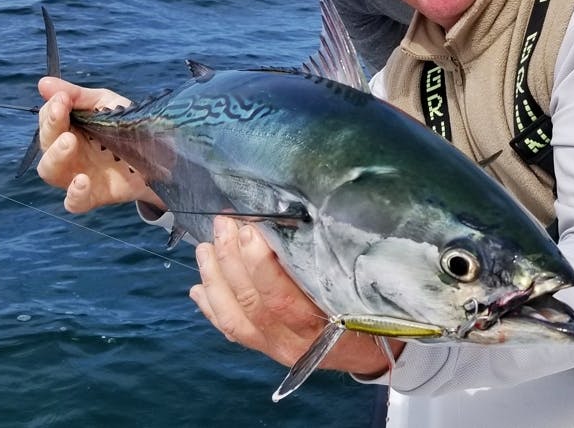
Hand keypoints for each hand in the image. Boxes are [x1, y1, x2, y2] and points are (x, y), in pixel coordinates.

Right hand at [36, 76, 165, 212]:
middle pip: (46, 145)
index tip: (62, 99)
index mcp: (70, 130)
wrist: (165, 155)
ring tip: (68, 142)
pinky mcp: (96, 195)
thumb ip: (78, 96)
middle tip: (61, 114)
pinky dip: (74, 194)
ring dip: (55, 157)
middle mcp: (70, 154)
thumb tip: (43, 83)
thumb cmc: (130, 128)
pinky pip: (74, 203)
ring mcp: (80, 175)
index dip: (51, 110)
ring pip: (51, 172)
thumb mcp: (107, 104)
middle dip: (50, 128)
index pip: (48, 120)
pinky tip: (81, 181)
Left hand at [190, 216, 402, 375]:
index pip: (282, 299)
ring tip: (205, 247)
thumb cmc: (375, 312)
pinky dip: (212, 307)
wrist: (373, 352)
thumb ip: (339, 265)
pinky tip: (198, 286)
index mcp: (323, 326)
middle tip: (225, 224)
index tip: (251, 229)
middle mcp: (294, 341)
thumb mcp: (369, 290)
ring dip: (214, 279)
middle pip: (252, 302)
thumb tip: (317, 221)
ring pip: (235, 316)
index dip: (260, 265)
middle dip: (231, 259)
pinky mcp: (265, 348)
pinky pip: (232, 330)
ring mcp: (276, 347)